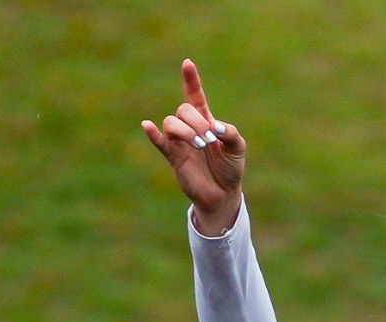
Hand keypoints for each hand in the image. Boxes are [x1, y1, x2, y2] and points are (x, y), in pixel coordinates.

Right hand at [141, 58, 245, 234]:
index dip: (191, 80)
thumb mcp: (238, 148)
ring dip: (186, 131)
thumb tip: (215, 126)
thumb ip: (230, 133)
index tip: (187, 63)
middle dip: (197, 122)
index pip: (195, 96)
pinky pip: (160, 142)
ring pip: (171, 123)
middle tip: (209, 140)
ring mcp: (179, 142)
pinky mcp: (173, 156)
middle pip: (183, 110)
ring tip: (200, 146)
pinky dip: (153, 134)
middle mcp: (190, 128)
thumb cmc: (230, 168)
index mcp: (206, 121)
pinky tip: (147, 126)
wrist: (223, 194)